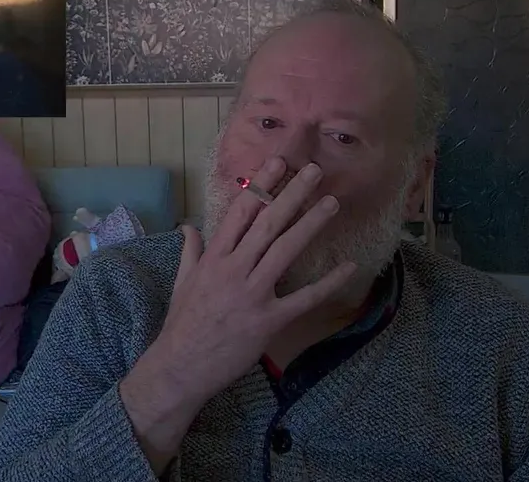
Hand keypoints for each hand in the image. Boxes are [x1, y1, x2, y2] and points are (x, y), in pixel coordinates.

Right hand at [133, 155, 355, 410]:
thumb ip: (191, 252)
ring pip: (285, 251)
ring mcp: (252, 294)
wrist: (180, 366)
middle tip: (312, 170)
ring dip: (310, 224)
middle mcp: (234, 269)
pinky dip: (327, 283)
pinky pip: (303, 298)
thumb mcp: (182, 282)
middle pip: (267, 224)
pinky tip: (348, 267)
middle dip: (291, 194)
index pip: (240, 213)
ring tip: (331, 203)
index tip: (277, 163)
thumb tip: (188, 227)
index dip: (260, 186)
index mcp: (214, 258)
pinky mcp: (268, 320)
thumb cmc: (182, 324)